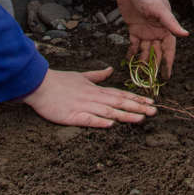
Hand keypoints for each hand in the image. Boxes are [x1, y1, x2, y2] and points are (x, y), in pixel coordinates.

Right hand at [22, 67, 155, 126]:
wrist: (39, 84)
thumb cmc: (59, 81)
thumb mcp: (81, 76)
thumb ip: (97, 75)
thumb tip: (109, 69)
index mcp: (95, 89)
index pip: (120, 94)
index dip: (136, 98)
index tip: (151, 101)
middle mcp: (93, 97)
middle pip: (119, 103)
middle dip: (138, 107)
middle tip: (154, 111)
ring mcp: (83, 106)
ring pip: (108, 111)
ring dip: (125, 115)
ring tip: (141, 118)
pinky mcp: (72, 115)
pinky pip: (87, 119)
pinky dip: (99, 121)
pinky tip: (111, 125)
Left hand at [108, 0, 188, 76]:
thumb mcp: (160, 10)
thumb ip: (172, 24)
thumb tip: (186, 35)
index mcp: (166, 28)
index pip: (169, 49)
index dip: (168, 62)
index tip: (167, 76)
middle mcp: (157, 31)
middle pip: (157, 52)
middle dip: (154, 65)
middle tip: (151, 80)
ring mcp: (145, 30)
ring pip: (145, 50)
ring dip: (142, 61)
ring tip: (139, 73)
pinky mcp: (133, 28)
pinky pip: (133, 44)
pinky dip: (131, 52)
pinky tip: (128, 61)